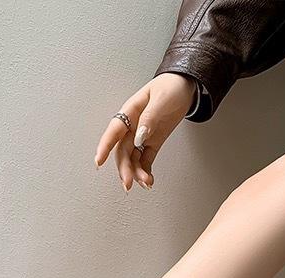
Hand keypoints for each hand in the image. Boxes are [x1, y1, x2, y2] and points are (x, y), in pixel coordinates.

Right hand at [94, 73, 196, 190]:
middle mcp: (132, 127)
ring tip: (145, 183)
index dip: (104, 147)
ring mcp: (141, 136)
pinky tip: (148, 180)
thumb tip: (139, 137)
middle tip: (128, 183)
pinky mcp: (151, 143)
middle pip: (123, 151)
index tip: (99, 161)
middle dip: (124, 168)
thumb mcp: (160, 100)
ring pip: (132, 159)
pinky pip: (145, 160)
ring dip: (136, 173)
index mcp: (130, 113)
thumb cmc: (171, 87)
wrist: (185, 87)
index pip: (114, 132)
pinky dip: (146, 171)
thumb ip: (149, 119)